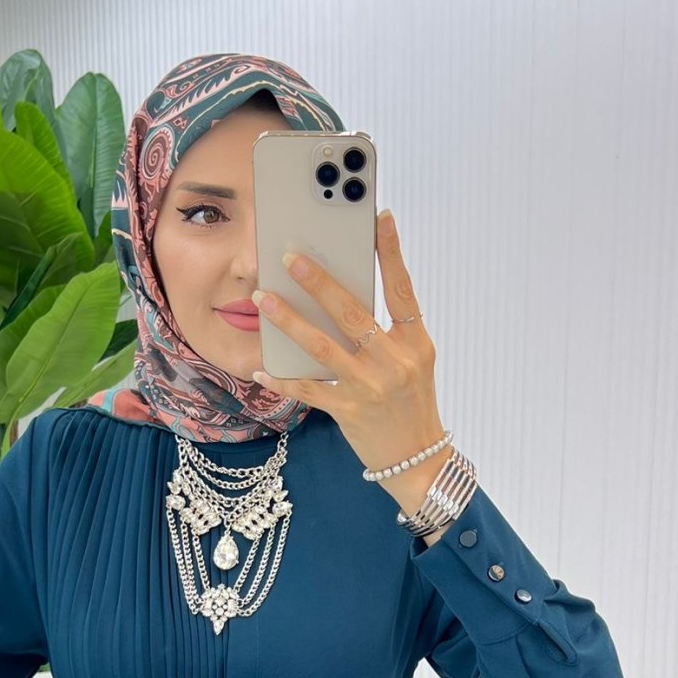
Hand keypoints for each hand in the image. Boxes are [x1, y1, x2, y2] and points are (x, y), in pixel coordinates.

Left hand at [250, 210, 447, 513]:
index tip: (380, 218)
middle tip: (289, 257)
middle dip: (318, 283)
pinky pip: (308, 391)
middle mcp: (394, 362)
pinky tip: (260, 368)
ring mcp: (370, 387)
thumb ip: (388, 331)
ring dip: (289, 321)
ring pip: (322, 347)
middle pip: (352, 313)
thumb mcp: (413, 362)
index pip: (402, 290)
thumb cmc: (411, 403)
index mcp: (415, 343)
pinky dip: (283, 380)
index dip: (392, 253)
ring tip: (262, 299)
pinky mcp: (348, 411)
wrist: (417, 459)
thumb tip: (346, 294)